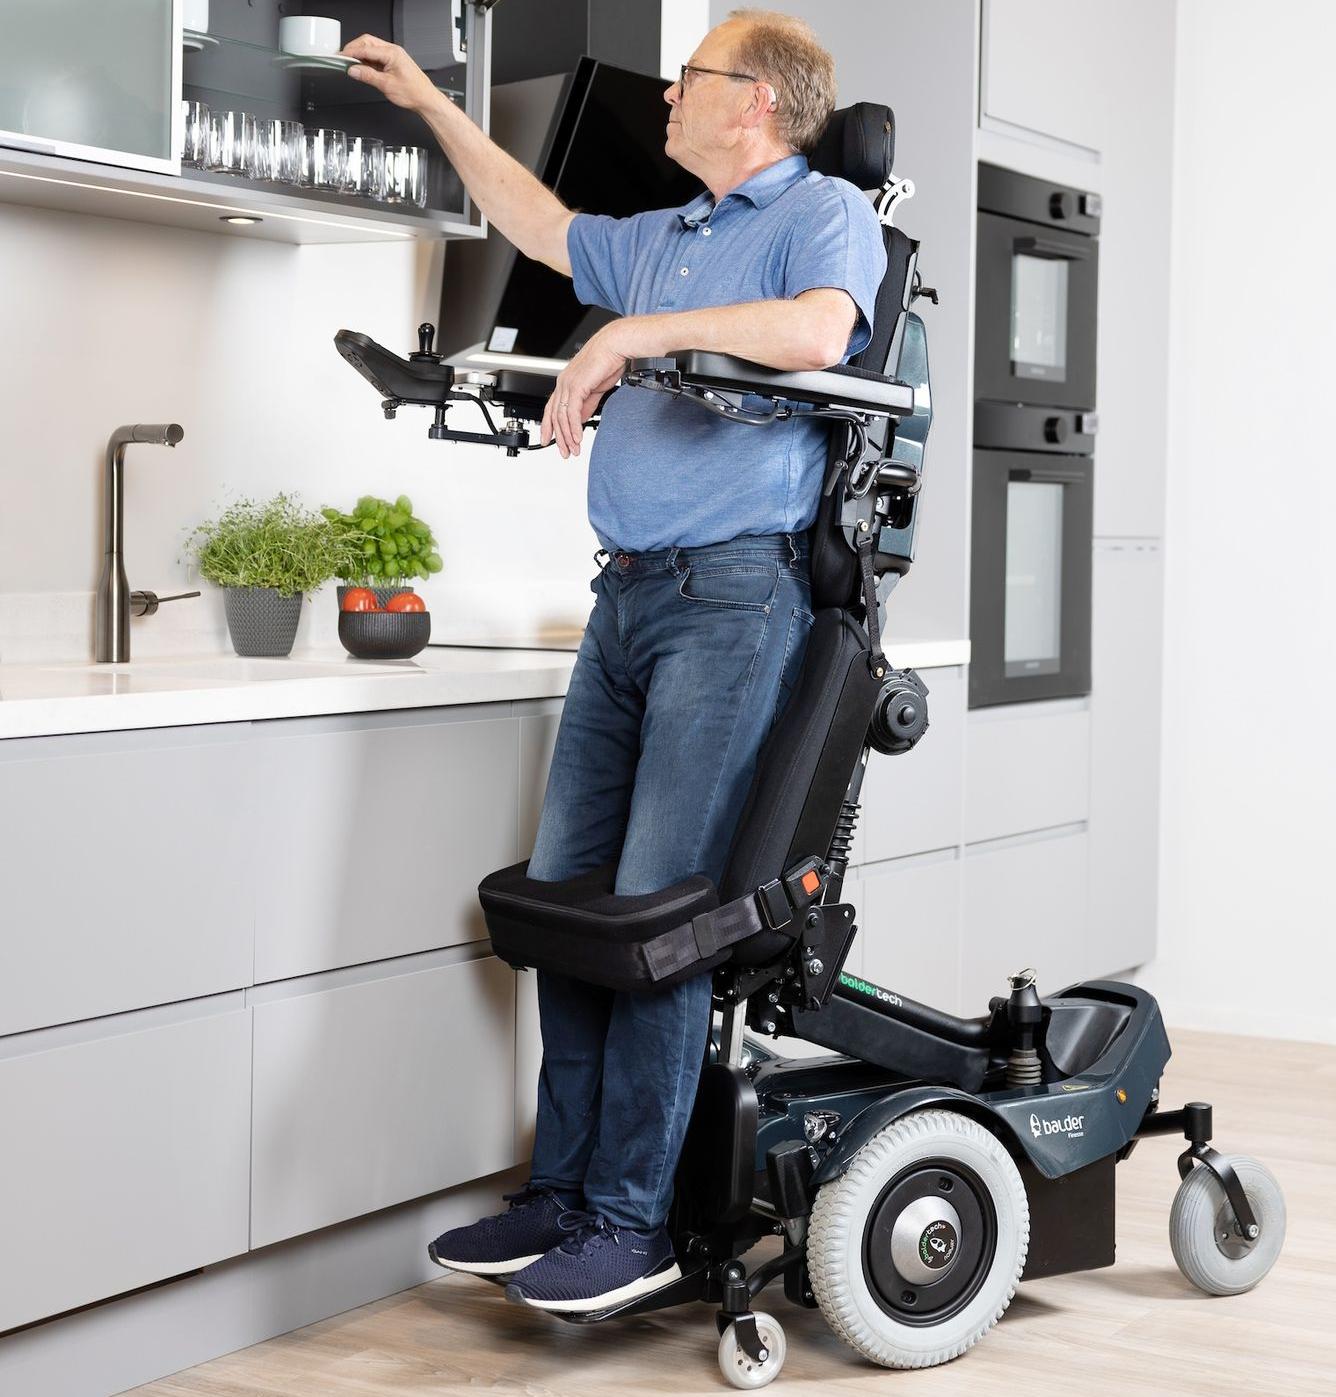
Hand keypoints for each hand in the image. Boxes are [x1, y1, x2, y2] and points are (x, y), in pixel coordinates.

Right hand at [342, 34, 440, 113]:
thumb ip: (367, 76)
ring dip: (360, 56)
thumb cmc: (413, 93)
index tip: (340, 57)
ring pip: (371, 49)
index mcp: (392, 53)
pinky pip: (376, 57)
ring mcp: (393, 56)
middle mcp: (393, 51)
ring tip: (352, 65)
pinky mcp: (393, 62)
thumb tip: (353, 70)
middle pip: (367, 43)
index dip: (351, 52)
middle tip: (344, 59)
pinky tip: (363, 69)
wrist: (426, 100)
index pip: (365, 48)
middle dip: (354, 50)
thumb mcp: (386, 85)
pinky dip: (367, 61)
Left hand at [540, 325, 632, 458]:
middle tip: (565, 453)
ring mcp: (568, 384)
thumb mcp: (594, 390)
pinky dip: (574, 428)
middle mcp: (563, 383)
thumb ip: (586, 405)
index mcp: (566, 382)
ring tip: (574, 449)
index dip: (549, 426)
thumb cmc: (608, 361)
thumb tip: (580, 419)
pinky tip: (578, 438)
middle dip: (559, 438)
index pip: (552, 408)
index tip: (550, 440)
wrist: (616, 346)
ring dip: (568, 436)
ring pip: (562, 417)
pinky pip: (572, 412)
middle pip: (555, 416)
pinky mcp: (576, 386)